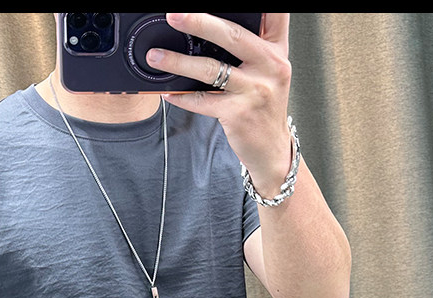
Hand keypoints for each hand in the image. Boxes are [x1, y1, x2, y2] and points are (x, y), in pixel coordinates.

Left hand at [147, 13, 292, 197]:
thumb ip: (251, 46)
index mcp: (276, 50)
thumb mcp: (268, 71)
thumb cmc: (263, 106)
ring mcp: (255, 91)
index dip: (253, 4)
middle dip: (199, 22)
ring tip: (156, 56)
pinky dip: (182, 97)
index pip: (274, 14)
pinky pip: (202, 101)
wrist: (270, 148)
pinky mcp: (238, 114)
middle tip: (174, 16)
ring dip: (178, 62)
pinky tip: (167, 92)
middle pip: (232, 36)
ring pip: (211, 69)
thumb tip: (209, 28)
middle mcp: (270, 66)